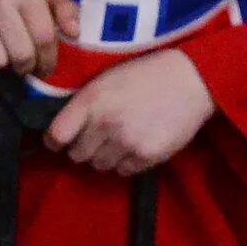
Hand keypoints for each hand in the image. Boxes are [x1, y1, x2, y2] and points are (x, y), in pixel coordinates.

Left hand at [44, 50, 216, 175]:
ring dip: (106, 156)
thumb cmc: (146, 74)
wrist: (191, 79)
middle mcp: (105, 123)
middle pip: (77, 155)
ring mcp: (126, 142)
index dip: (55, 141)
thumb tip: (64, 128)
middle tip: (98, 137)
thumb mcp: (107, 79)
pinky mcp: (147, 156)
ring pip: (100, 166)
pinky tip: (137, 144)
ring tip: (121, 139)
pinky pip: (124, 171)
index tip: (59, 141)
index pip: (57, 135)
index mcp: (91, 99)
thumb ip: (85, 103)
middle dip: (84, 148)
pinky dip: (127, 162)